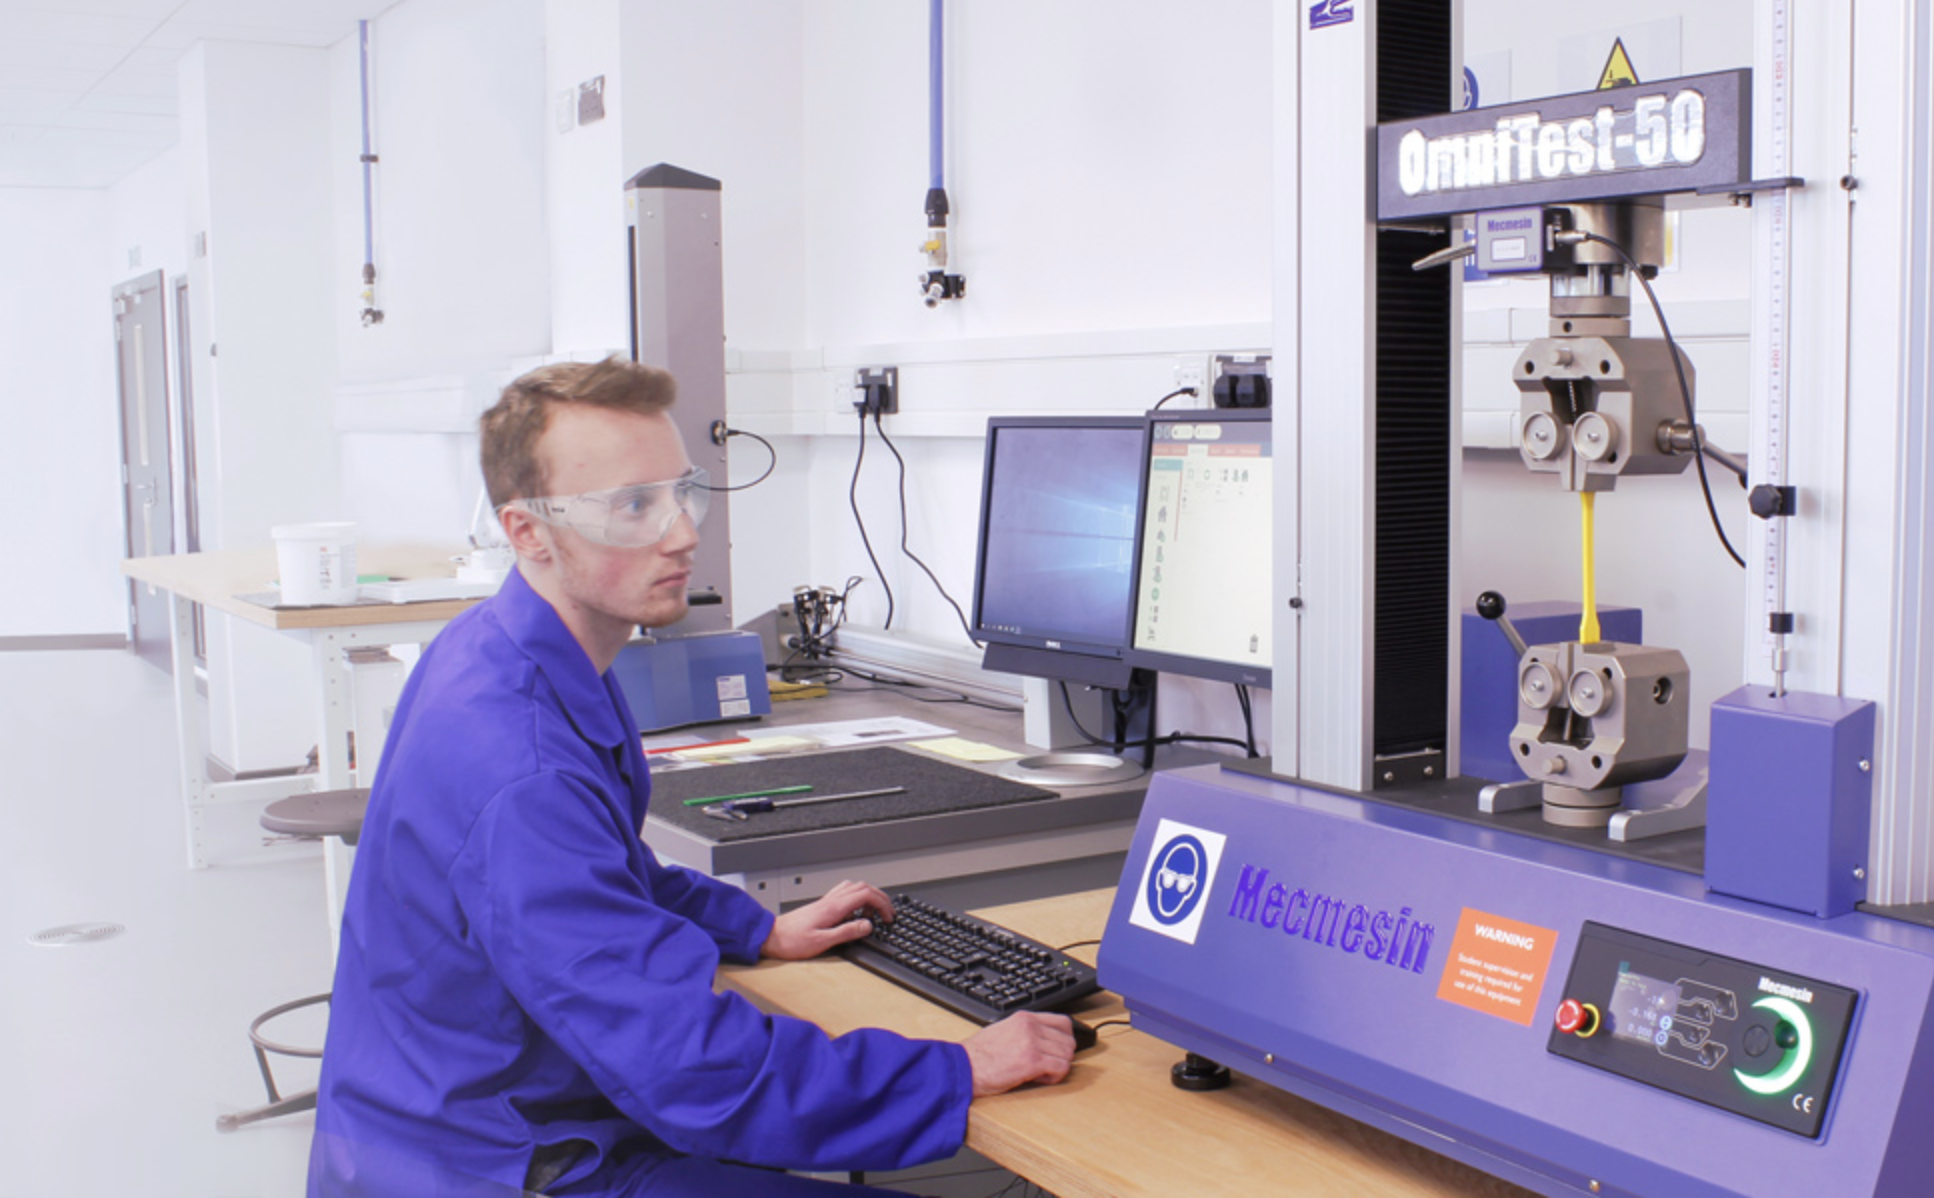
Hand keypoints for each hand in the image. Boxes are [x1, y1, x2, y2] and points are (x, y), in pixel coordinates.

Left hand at [761, 879, 892, 960]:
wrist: (771, 936)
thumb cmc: (792, 941)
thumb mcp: (822, 942)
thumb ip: (846, 932)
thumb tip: (868, 925)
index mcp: (833, 907)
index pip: (866, 895)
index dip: (882, 904)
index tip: (888, 917)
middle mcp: (831, 900)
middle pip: (863, 887)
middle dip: (880, 898)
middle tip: (887, 914)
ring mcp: (826, 901)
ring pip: (854, 887)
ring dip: (869, 896)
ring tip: (873, 914)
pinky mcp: (821, 905)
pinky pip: (844, 893)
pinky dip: (856, 898)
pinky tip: (854, 912)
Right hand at [961, 1012, 1075, 1096]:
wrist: (965, 1067)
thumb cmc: (980, 1054)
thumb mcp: (1005, 1030)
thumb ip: (1027, 1030)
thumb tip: (1047, 1039)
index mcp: (1025, 1018)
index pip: (1063, 1022)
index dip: (1064, 1038)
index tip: (1057, 1049)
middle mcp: (1031, 1027)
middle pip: (1068, 1041)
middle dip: (1061, 1056)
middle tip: (1046, 1065)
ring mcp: (1032, 1043)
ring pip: (1067, 1055)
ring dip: (1057, 1067)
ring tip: (1040, 1072)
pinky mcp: (1032, 1062)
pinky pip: (1061, 1068)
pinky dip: (1054, 1077)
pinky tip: (1039, 1078)